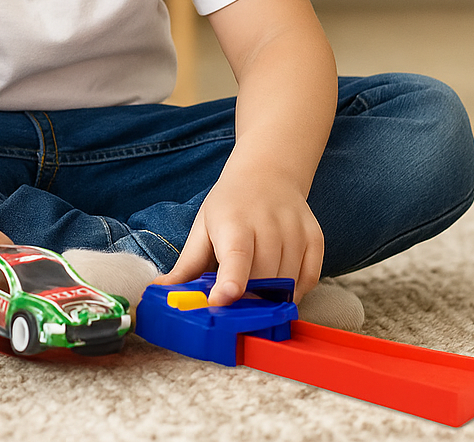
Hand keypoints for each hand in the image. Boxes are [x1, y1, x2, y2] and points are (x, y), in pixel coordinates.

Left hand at [156, 163, 323, 305]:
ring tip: (254, 286)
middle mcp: (268, 225)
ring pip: (287, 285)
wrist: (268, 171)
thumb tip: (158, 292)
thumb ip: (187, 266)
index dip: (230, 282)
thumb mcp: (202, 228)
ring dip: (270, 297)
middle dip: (248, 299)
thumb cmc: (230, 205)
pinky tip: (278, 282)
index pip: (236, 257)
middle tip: (235, 303)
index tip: (220, 301)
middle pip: (262, 280)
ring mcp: (296, 231)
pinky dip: (294, 291)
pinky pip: (309, 281)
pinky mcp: (315, 238)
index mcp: (234, 222)